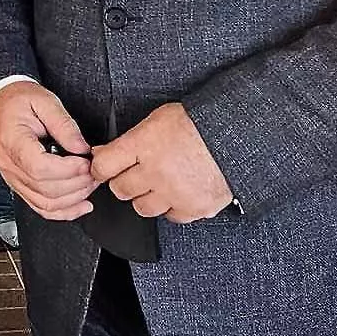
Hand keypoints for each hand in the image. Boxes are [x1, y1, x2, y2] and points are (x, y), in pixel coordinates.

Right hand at [0, 81, 96, 220]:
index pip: (39, 168)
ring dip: (73, 198)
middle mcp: (10, 164)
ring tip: (90, 183)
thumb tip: (82, 148)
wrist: (1, 104)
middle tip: (94, 171)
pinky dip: (63, 211)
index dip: (67, 169)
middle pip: (45, 189)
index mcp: (13, 141)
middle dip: (77, 183)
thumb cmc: (20, 102)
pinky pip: (40, 206)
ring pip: (44, 203)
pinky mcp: (20, 185)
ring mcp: (13, 178)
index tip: (85, 161)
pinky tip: (80, 205)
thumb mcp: (45, 102)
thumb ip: (64, 125)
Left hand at [89, 102, 232, 222]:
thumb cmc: (199, 122)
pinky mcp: (194, 208)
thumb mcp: (158, 119)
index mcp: (144, 144)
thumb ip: (129, 140)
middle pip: (120, 190)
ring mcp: (175, 193)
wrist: (236, 134)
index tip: (104, 168)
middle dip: (126, 181)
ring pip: (143, 207)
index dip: (100, 167)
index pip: (103, 166)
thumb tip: (102, 153)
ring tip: (161, 180)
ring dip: (148, 196)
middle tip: (138, 172)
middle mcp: (156, 171)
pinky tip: (181, 189)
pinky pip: (171, 216)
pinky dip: (174, 206)